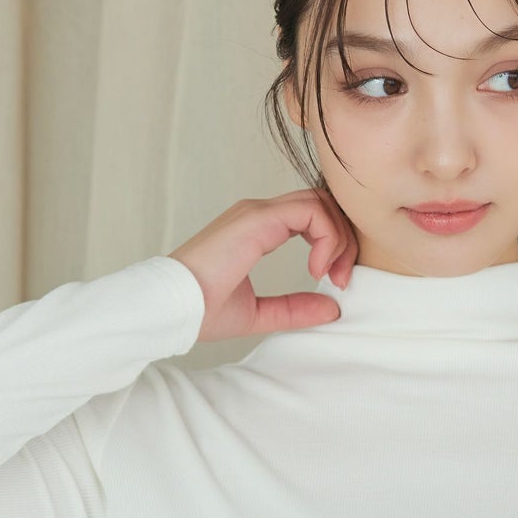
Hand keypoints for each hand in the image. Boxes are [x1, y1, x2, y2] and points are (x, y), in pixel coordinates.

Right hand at [169, 188, 358, 342]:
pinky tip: (317, 267)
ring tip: (330, 275)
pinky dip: (326, 236)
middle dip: (344, 240)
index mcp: (258, 229)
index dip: (334, 245)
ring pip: (320, 203)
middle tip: (342, 279)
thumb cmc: (202, 310)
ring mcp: (257, 212)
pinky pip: (311, 210)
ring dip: (338, 238)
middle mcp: (258, 214)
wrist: (173, 308)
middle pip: (322, 204)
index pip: (312, 216)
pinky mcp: (257, 218)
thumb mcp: (261, 314)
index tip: (335, 282)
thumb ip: (295, 309)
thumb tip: (333, 308)